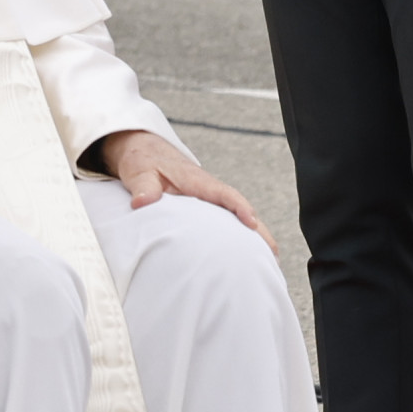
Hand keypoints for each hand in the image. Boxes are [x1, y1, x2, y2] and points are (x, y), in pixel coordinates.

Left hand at [98, 128, 270, 248]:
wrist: (142, 149)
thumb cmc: (143, 160)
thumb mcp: (139, 172)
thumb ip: (143, 188)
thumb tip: (142, 202)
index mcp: (196, 180)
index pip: (224, 194)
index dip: (239, 207)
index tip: (252, 222)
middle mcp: (207, 189)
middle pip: (239, 208)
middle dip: (258, 229)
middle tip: (272, 254)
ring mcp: (207, 197)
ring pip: (234, 216)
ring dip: (252, 234)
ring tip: (268, 261)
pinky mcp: (203, 205)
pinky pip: (225, 219)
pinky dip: (237, 234)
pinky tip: (243, 253)